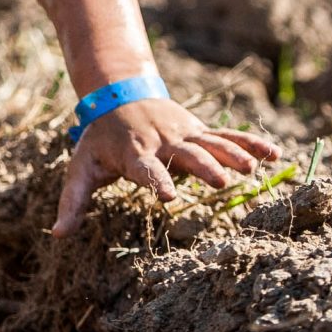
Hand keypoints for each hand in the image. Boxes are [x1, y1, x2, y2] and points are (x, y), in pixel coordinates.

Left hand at [53, 98, 279, 235]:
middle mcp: (163, 142)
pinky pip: (228, 136)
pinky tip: (274, 155)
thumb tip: (57, 235)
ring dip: (233, 154)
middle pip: (187, 153)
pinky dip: (250, 143)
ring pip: (212, 142)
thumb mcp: (81, 169)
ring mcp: (184, 133)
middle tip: (222, 181)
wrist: (118, 96)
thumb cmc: (99, 142)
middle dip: (204, 166)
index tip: (169, 196)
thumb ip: (73, 203)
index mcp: (133, 153)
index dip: (157, 181)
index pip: (145, 169)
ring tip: (254, 168)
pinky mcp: (199, 130)